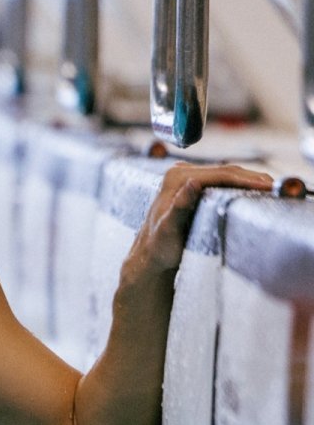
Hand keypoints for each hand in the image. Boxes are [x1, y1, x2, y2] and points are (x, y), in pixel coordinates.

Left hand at [132, 160, 272, 276]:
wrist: (150, 253)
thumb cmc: (160, 245)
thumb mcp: (169, 228)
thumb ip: (180, 207)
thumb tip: (194, 183)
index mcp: (175, 178)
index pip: (218, 174)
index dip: (244, 179)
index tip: (265, 186)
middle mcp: (179, 173)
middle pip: (223, 171)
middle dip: (251, 177)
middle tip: (274, 186)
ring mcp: (185, 177)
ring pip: (223, 174)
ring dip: (246, 179)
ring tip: (268, 187)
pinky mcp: (190, 184)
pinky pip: (219, 180)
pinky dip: (237, 183)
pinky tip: (251, 188)